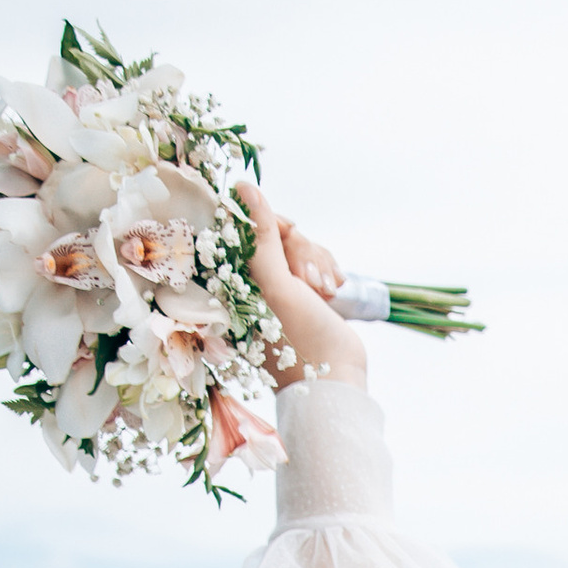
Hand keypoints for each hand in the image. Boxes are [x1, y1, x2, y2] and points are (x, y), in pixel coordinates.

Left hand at [236, 182, 367, 393]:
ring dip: (317, 260)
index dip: (268, 224)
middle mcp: (251, 282)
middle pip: (273, 232)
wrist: (336, 379)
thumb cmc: (301, 339)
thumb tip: (245, 188)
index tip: (287, 236)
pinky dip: (326, 269)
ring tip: (326, 290)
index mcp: (231, 281)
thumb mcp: (276, 284)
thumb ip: (260, 236)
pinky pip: (312, 260)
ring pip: (297, 244)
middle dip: (299, 249)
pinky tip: (334, 289)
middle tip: (310, 279)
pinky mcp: (302, 292)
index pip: (242, 227)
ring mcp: (278, 287)